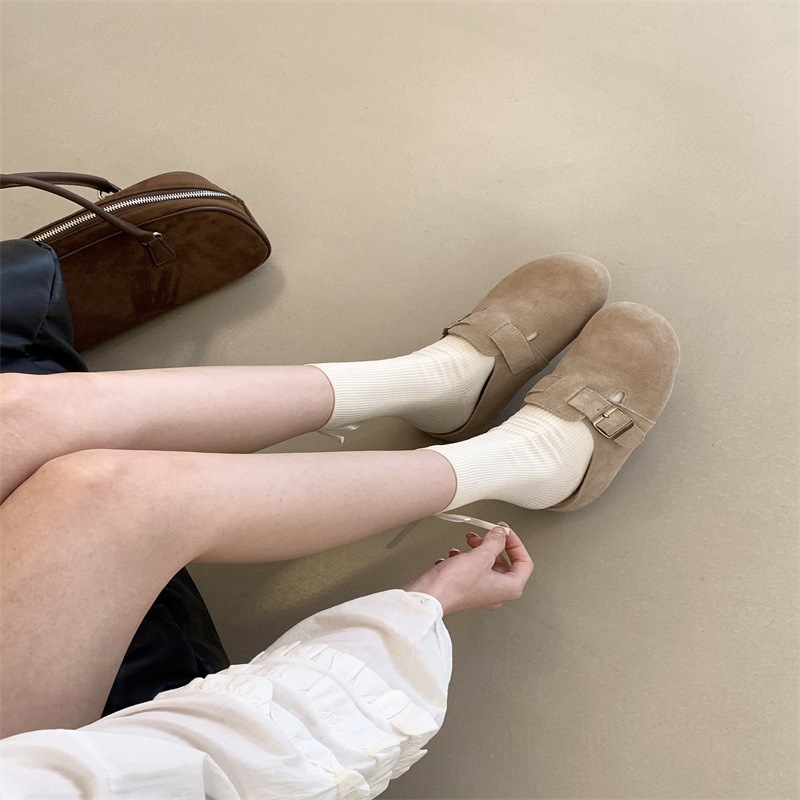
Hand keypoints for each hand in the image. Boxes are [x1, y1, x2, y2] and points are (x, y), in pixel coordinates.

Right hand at [404, 524, 533, 613]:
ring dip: (478, 549)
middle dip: (493, 544)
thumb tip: (501, 533)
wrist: (429, 596)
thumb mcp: (481, 556)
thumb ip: (495, 541)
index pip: (524, 562)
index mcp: (509, 588)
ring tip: (468, 541)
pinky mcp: (466, 589)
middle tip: (485, 534)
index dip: (516, 543)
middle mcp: (498, 592)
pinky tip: (455, 554)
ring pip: (487, 563)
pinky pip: (472, 569)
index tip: (505, 531)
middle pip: (504, 561)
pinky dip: (465, 558)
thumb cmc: (454, 585)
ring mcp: (481, 592)